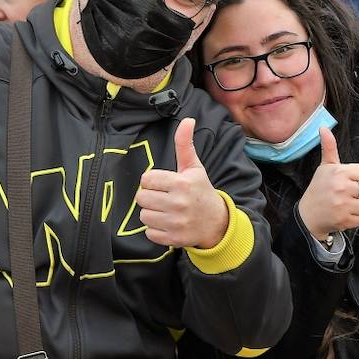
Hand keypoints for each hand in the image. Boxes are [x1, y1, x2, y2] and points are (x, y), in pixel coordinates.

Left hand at [138, 118, 230, 248]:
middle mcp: (178, 203)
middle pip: (141, 198)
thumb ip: (185, 144)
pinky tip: (168, 223)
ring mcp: (176, 222)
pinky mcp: (173, 239)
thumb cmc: (201, 191)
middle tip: (164, 198)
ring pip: (144, 215)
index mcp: (182, 183)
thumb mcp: (194, 167)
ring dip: (152, 213)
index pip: (146, 179)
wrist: (217, 222)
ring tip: (166, 211)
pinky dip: (156, 230)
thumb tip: (188, 119)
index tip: (164, 184)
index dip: (153, 181)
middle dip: (150, 197)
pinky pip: (149, 233)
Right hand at [296, 128, 358, 242]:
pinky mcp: (345, 220)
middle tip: (354, 193)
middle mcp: (342, 188)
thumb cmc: (319, 188)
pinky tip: (346, 213)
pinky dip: (356, 218)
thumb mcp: (325, 167)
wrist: (307, 215)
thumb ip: (329, 148)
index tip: (357, 181)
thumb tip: (324, 128)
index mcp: (340, 172)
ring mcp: (344, 205)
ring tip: (350, 203)